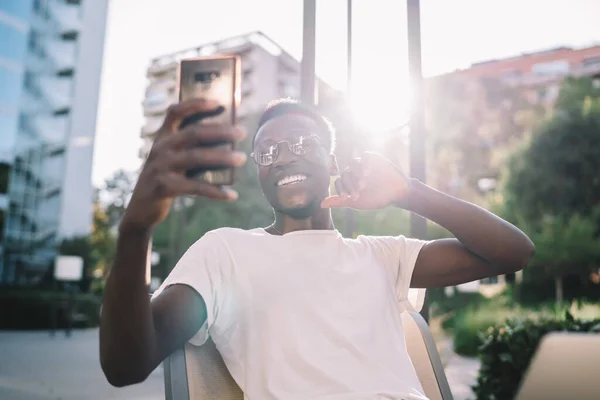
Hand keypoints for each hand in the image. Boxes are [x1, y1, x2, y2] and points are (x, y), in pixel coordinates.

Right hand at [122, 99, 246, 231]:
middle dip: (220, 131)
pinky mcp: (165, 187)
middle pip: (194, 133)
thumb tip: (226, 139)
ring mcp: (161, 167)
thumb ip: (191, 147)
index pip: (176, 112)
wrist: (141, 207)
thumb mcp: (172, 158)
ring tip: (241, 159)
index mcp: (163, 137)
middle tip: (241, 132)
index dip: (196, 104)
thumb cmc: (165, 178)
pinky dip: (216, 191)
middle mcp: (161, 148)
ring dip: (222, 157)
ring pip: (196, 157)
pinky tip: (231, 195)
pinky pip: (196, 187)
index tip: (218, 103)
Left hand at [321, 152, 411, 209]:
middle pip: (345, 173)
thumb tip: (321, 204)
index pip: (339, 182)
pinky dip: (365, 162)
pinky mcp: (374, 158)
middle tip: (359, 192)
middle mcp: (354, 172)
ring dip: (356, 173)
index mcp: (349, 182)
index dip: (341, 190)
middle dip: (351, 184)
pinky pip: (365, 155)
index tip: (346, 197)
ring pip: (353, 163)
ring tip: (363, 182)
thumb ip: (340, 202)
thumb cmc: (377, 199)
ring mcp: (363, 164)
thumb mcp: (357, 203)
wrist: (396, 194)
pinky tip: (368, 171)